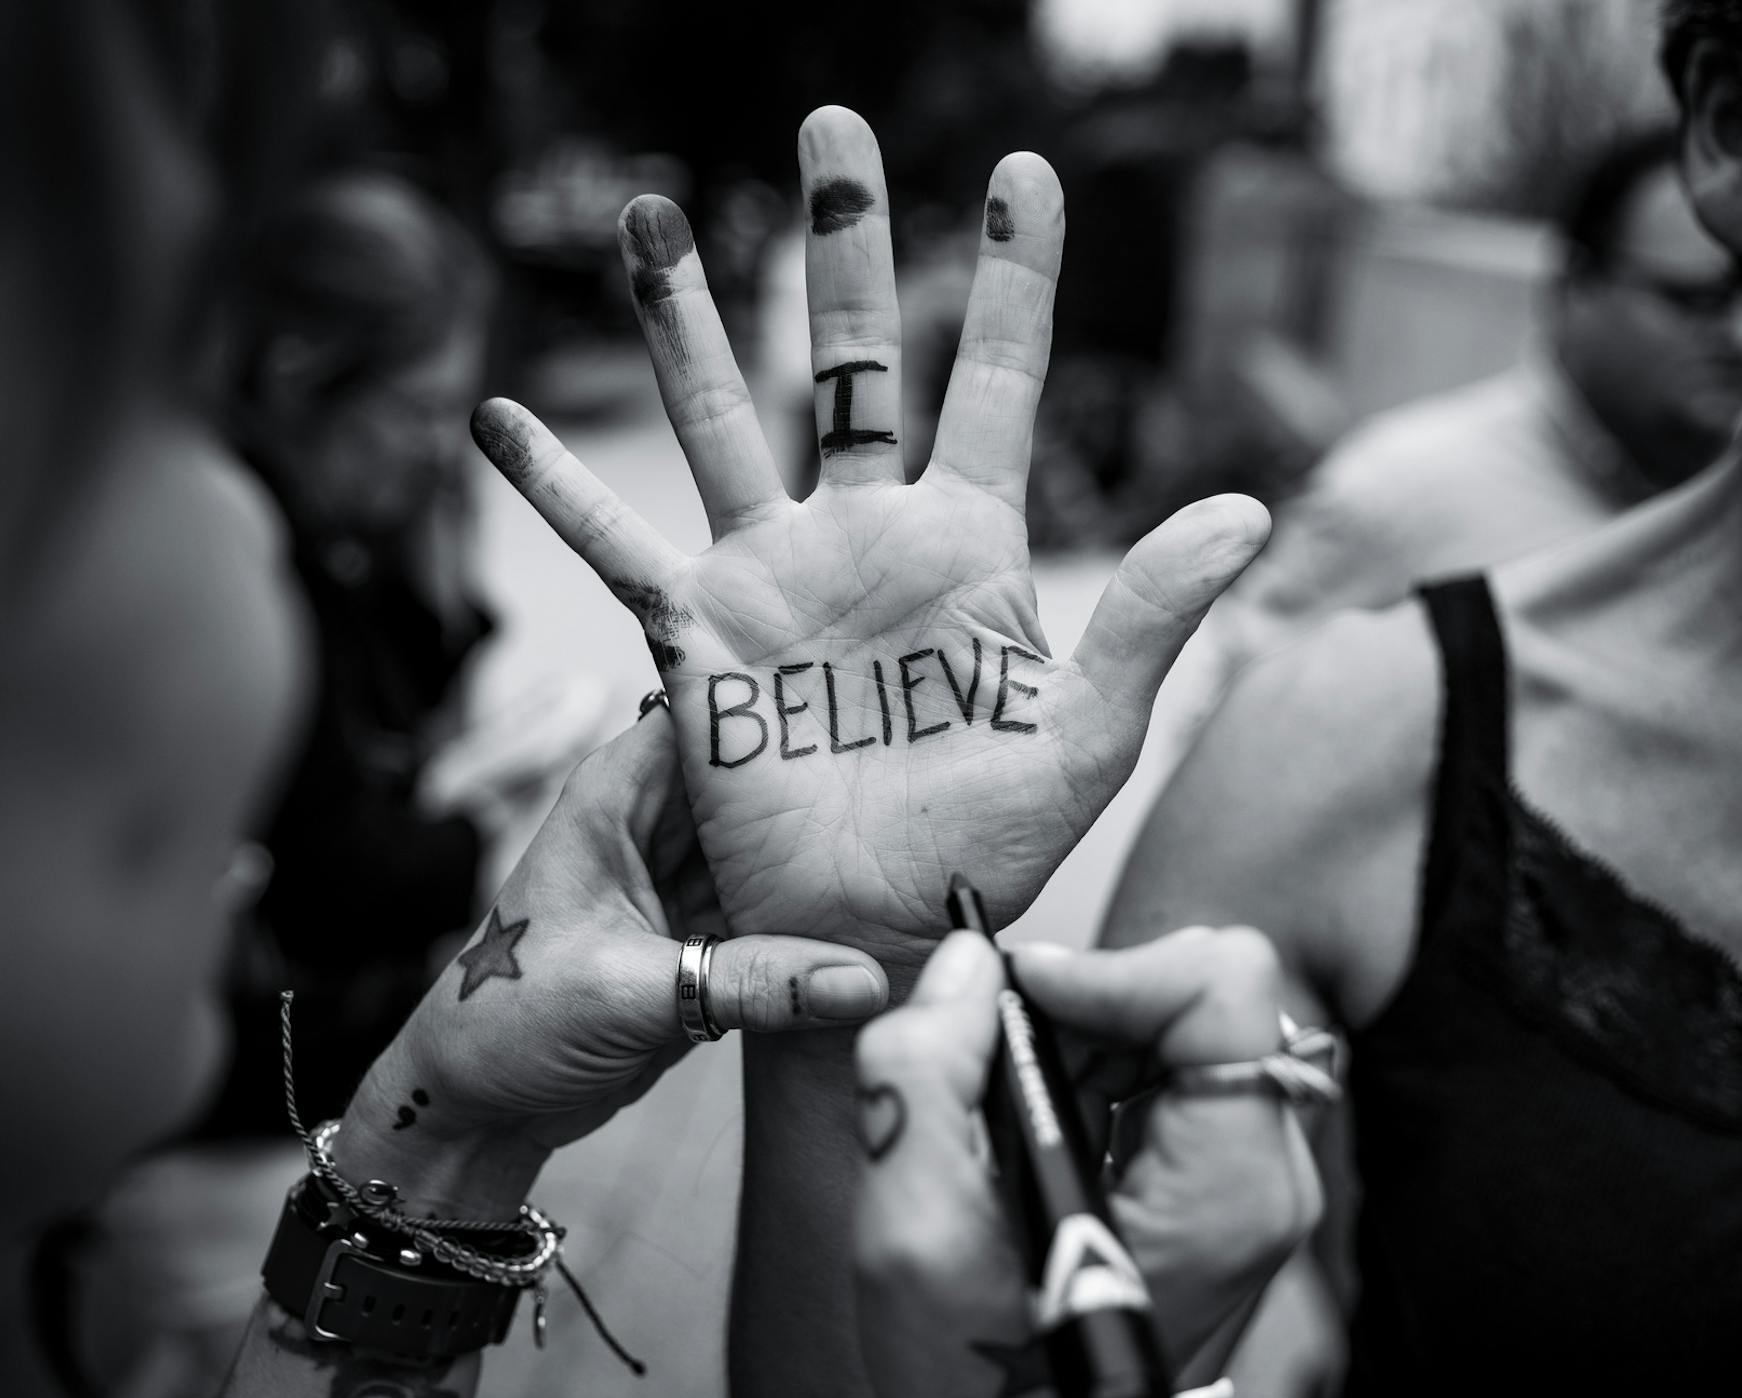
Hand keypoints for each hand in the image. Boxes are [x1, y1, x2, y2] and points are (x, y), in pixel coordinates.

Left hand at [328, 705, 888, 1212]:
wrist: (481, 1106)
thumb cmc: (507, 1022)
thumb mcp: (630, 993)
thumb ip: (751, 982)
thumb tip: (862, 979)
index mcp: (619, 794)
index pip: (713, 713)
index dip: (787, 699)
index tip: (872, 699)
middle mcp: (658, 824)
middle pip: (760, 780)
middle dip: (828, 784)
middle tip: (922, 777)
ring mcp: (686, 881)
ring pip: (776, 850)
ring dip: (830, 859)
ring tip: (920, 845)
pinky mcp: (710, 938)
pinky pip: (782, 914)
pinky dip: (821, 921)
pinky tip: (887, 912)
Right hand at [469, 107, 1269, 977]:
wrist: (880, 931)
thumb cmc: (991, 847)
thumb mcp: (1087, 735)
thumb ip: (1147, 617)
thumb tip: (1243, 507)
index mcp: (968, 544)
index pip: (992, 379)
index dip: (1010, 277)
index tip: (1025, 172)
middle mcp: (865, 535)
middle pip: (846, 361)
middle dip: (840, 242)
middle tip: (832, 124)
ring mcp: (772, 576)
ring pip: (721, 419)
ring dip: (681, 322)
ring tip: (651, 218)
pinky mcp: (695, 637)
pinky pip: (614, 549)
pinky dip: (557, 490)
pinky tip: (497, 419)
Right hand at [850, 928, 1321, 1397]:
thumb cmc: (980, 1397)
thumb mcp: (912, 1238)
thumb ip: (924, 1075)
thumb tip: (966, 967)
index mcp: (1228, 1190)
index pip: (1224, 984)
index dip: (1111, 966)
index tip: (1022, 996)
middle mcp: (1261, 1177)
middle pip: (1199, 994)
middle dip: (1082, 1002)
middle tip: (989, 1053)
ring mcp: (1243, 1183)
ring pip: (1178, 1023)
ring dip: (1077, 1035)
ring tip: (997, 1103)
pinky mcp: (1214, 1187)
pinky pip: (1164, 1072)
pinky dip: (1087, 1069)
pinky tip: (1026, 1130)